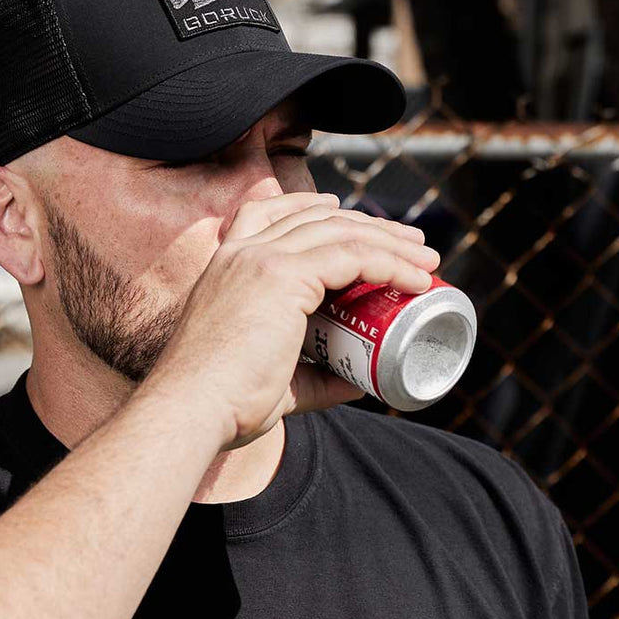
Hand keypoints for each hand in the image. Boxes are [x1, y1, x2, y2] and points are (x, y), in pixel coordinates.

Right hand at [141, 191, 439, 450]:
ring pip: (341, 232)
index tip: (351, 218)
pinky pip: (352, 256)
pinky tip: (415, 279)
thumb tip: (359, 381)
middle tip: (410, 244)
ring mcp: (260, 259)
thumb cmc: (223, 404)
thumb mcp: (273, 381)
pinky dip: (390, 263)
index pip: (267, 212)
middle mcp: (240, 252)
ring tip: (426, 261)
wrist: (192, 410)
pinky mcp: (282, 275)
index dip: (313, 209)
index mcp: (224, 266)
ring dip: (391, 243)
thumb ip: (313, 379)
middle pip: (316, 218)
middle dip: (369, 225)